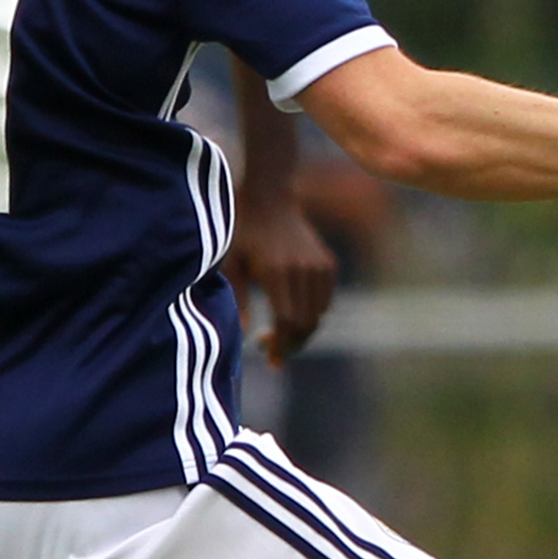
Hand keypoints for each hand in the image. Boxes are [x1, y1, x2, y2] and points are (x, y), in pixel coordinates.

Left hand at [226, 198, 338, 363]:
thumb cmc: (241, 231)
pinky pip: (325, 301)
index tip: (272, 360)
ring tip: (280, 334)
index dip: (282, 346)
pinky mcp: (328, 264)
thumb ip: (236, 299)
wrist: (269, 198)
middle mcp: (303, 270)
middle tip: (273, 353)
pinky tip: (294, 312)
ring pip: (318, 315)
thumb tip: (245, 335)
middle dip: (292, 344)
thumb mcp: (229, 263)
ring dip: (302, 332)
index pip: (288, 322)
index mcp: (276, 272)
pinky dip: (313, 314)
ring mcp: (319, 267)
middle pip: (307, 323)